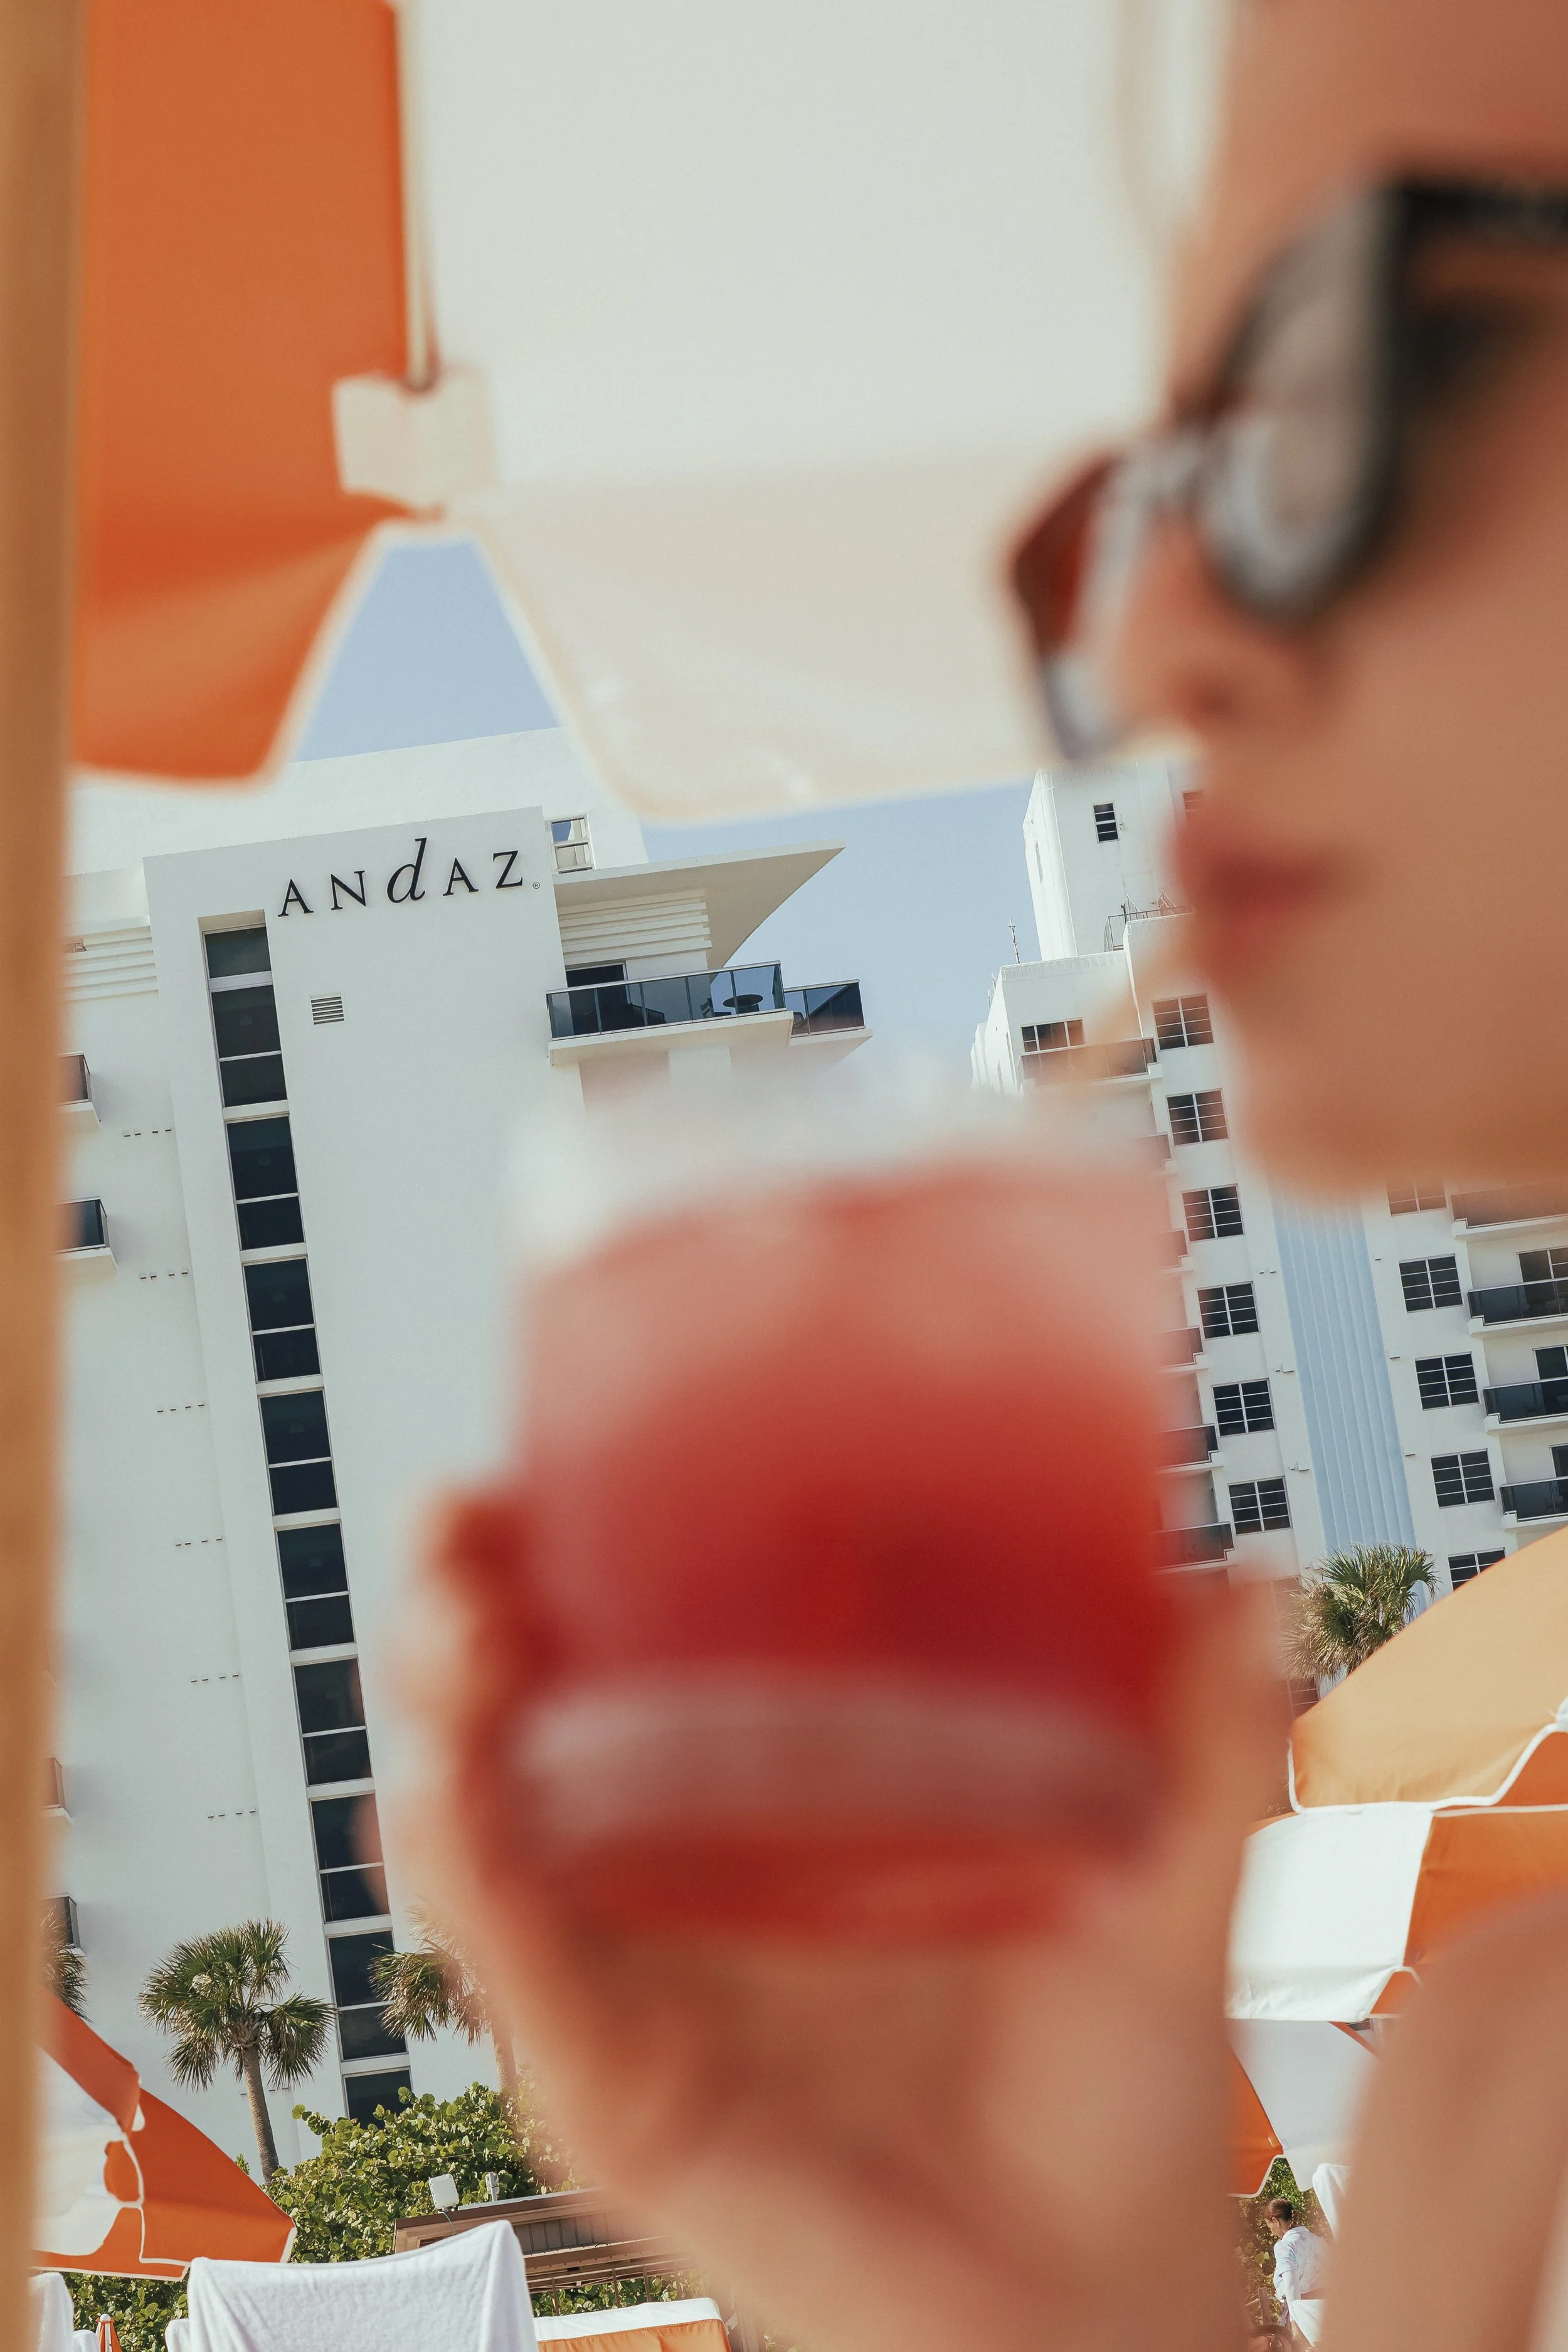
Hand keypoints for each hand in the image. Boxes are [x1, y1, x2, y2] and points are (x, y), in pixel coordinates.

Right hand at [392, 1493, 1281, 2351]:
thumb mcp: (1162, 1875)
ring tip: (463, 1642)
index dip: (558, 1534)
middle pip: (514, 1703)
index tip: (541, 1453)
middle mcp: (677, 1862)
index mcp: (773, 1783)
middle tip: (471, 1530)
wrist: (1098, 2288)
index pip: (627, 1627)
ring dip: (440, 1721)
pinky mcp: (616, 2087)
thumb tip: (1251, 1575)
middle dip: (461, 1604)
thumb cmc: (1111, 2082)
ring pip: (478, 1823)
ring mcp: (633, 1973)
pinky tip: (448, 1802)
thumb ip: (1202, 1735)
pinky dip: (470, 1884)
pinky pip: (515, 1975)